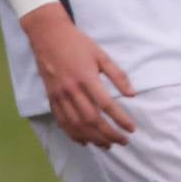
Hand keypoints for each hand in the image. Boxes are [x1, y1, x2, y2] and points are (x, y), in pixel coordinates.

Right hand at [26, 5, 136, 147]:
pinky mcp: (51, 98)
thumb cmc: (77, 44)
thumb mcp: (101, 55)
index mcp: (86, 78)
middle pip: (91, 119)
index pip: (106, 105)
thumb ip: (118, 75)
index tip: (131, 129)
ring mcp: (59, 95)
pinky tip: (84, 141)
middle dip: (109, 134)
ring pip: (76, 124)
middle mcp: (72, 90)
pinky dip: (73, 134)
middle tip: (123, 141)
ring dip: (93, 138)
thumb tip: (132, 94)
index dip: (120, 119)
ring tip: (107, 145)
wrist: (47, 36)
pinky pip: (62, 120)